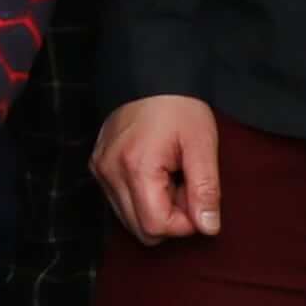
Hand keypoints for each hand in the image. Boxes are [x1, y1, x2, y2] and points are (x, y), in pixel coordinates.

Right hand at [93, 96, 223, 243]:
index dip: (185, 222)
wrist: (150, 75)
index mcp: (136, 168)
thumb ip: (206, 190)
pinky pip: (120, 202)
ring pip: (129, 220)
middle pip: (140, 230)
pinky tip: (155, 173)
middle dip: (170, 218)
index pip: (157, 226)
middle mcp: (110, 173)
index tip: (197, 195)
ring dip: (155, 208)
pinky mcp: (98, 167)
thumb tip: (208, 228)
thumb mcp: (202, 145)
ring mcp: (100, 171)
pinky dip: (141, 197)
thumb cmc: (180, 107)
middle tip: (185, 186)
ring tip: (170, 177)